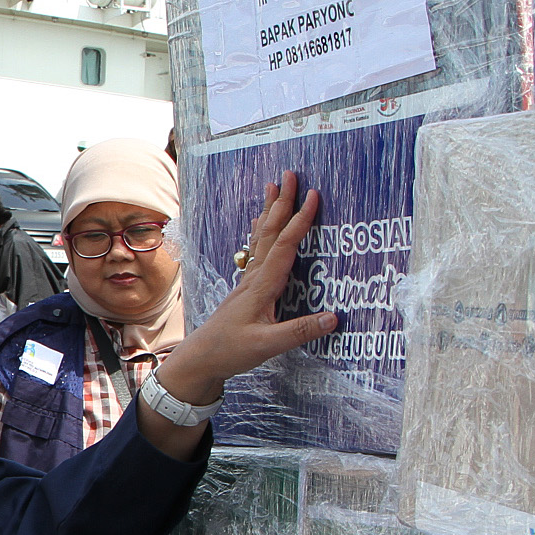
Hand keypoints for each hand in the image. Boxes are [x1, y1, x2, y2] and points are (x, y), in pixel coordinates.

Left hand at [155, 172, 337, 404]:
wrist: (200, 359)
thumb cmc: (230, 351)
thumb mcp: (268, 346)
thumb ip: (299, 331)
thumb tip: (333, 318)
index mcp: (262, 286)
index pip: (285, 246)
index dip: (300, 220)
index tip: (313, 196)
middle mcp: (254, 278)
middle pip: (270, 232)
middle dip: (282, 202)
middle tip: (290, 175)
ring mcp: (247, 282)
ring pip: (261, 238)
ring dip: (269, 211)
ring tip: (272, 186)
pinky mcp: (245, 289)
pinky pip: (255, 252)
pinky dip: (261, 232)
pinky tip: (259, 224)